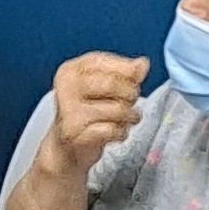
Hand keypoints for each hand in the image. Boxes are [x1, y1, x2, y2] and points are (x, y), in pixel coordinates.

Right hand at [43, 52, 147, 177]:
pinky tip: (117, 132)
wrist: (67, 148)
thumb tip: (142, 64)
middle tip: (131, 101)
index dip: (124, 70)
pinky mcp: (76, 135)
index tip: (133, 79)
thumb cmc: (87, 112)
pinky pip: (112, 130)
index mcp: (70, 71)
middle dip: (130, 94)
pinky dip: (121, 133)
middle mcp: (66, 89)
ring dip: (130, 116)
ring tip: (127, 119)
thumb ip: (125, 73)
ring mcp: (69, 113)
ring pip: (116, 109)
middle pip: (111, 84)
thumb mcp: (104, 87)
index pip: (101, 61)